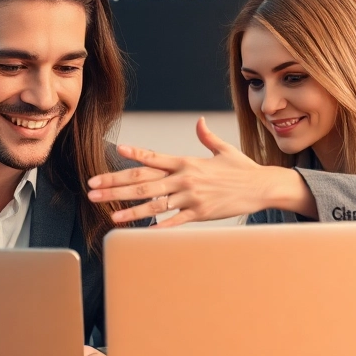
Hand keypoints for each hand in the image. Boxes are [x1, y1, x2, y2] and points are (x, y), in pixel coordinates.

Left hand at [87, 117, 287, 226]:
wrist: (263, 187)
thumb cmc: (242, 170)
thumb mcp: (224, 150)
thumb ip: (206, 137)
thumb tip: (198, 122)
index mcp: (187, 161)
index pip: (154, 157)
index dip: (134, 154)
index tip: (115, 152)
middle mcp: (185, 178)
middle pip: (143, 181)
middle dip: (115, 186)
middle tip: (93, 190)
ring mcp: (191, 197)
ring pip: (154, 203)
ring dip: (129, 209)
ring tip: (109, 214)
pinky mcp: (199, 214)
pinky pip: (174, 222)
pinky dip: (157, 227)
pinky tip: (139, 233)